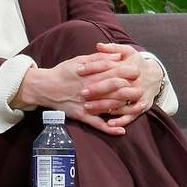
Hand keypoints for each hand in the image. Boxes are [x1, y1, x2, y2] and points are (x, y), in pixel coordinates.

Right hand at [13, 54, 134, 135]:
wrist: (45, 87)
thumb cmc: (63, 72)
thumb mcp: (79, 59)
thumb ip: (99, 58)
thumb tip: (118, 56)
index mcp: (91, 75)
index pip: (114, 73)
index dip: (128, 72)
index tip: (137, 71)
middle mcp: (91, 90)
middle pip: (116, 90)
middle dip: (131, 90)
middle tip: (142, 89)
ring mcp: (87, 104)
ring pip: (110, 107)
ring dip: (126, 108)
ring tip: (138, 106)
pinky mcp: (82, 115)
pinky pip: (98, 124)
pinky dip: (110, 129)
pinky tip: (121, 131)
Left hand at [80, 42, 162, 128]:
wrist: (155, 76)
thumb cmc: (136, 62)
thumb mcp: (128, 52)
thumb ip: (112, 49)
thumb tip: (98, 45)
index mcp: (130, 66)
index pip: (108, 65)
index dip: (92, 67)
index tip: (78, 69)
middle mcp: (135, 82)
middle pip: (114, 85)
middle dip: (98, 89)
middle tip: (82, 92)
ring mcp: (139, 95)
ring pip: (120, 102)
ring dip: (103, 106)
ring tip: (87, 107)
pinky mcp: (141, 107)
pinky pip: (131, 116)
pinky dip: (120, 121)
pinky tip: (108, 123)